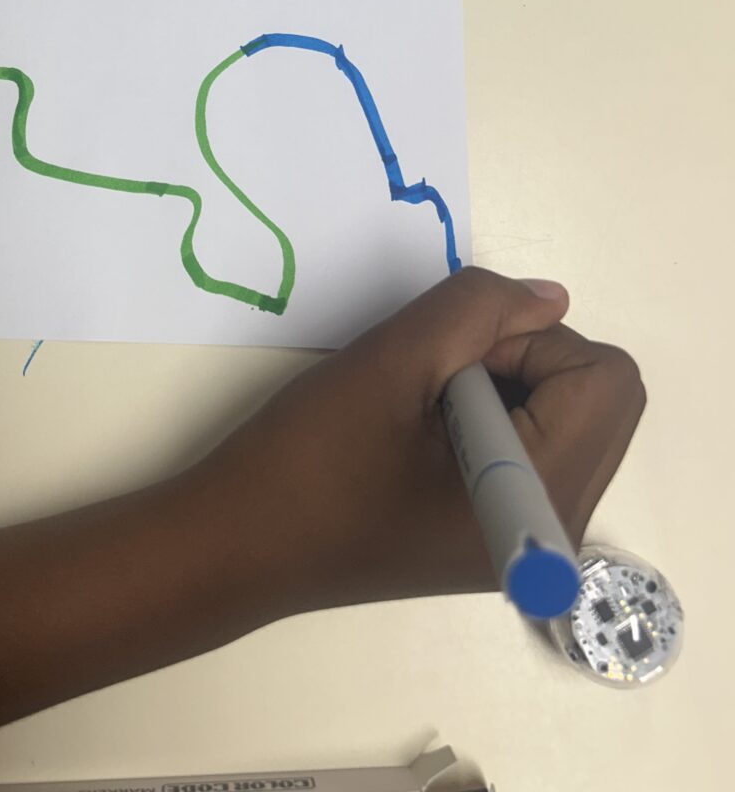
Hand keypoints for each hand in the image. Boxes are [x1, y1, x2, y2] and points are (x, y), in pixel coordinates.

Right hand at [195, 267, 645, 615]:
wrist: (239, 542)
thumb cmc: (309, 457)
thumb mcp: (391, 359)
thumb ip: (479, 309)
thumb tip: (551, 298)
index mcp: (542, 498)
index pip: (601, 378)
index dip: (526, 340)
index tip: (447, 359)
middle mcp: (561, 527)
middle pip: (601, 396)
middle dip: (525, 357)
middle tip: (436, 376)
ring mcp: (534, 533)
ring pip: (571, 412)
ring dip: (505, 381)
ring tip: (422, 404)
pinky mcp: (504, 528)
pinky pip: (539, 440)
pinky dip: (494, 410)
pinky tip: (424, 428)